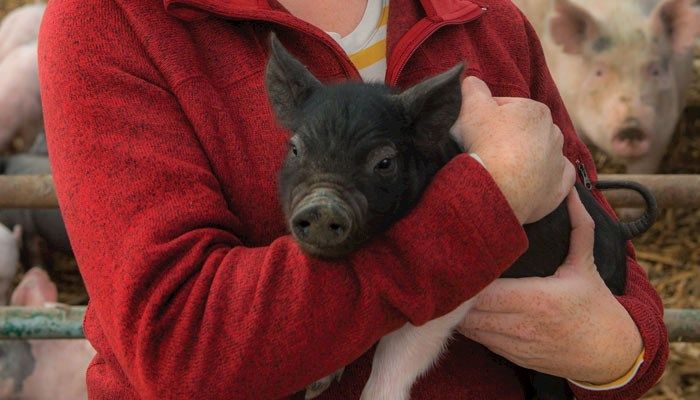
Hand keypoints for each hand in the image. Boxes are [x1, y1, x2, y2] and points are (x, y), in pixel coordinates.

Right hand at [450, 76, 574, 223]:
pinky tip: (532, 182)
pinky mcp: (559, 186)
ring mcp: (558, 161)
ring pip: (542, 155)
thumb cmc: (485, 144)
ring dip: (528, 159)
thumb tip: (471, 79)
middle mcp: (553, 133)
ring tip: (504, 170)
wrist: (497, 187)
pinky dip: (547, 179)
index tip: (477, 131)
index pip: (509, 109)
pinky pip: (558, 179)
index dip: (489, 118)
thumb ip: (473, 88)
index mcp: (536, 111)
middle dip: (510, 138)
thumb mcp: (472, 107)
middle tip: (487, 151)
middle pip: (526, 132)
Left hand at [458, 189, 642, 383]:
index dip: (469, 278)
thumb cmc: (596, 305)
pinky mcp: (514, 357)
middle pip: (471, 311)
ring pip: (471, 329)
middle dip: (457, 293)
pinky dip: (471, 326)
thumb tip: (570, 192)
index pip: (486, 291)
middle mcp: (523, 324)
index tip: (460, 260)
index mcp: (537, 299)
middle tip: (449, 272)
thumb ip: (578, 226)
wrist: (611, 353)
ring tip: (454, 289)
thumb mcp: (585, 264)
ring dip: (459, 312)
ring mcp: (517, 344)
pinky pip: (481, 341)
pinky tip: (466, 310)